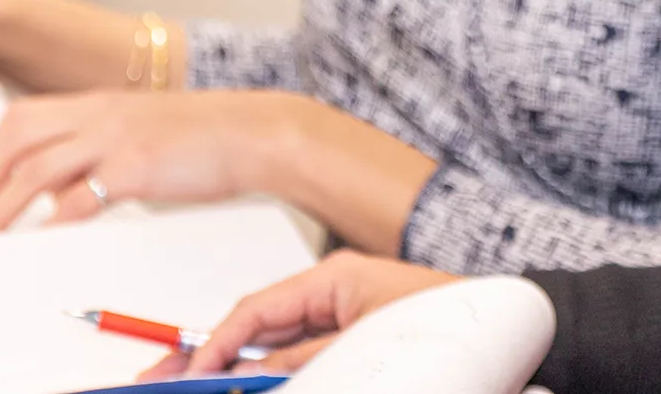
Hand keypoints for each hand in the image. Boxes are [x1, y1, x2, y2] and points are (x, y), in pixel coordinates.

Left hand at [0, 89, 299, 232]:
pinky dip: (51, 220)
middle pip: (14, 141)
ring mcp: (115, 140)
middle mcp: (99, 115)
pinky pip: (78, 198)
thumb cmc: (207, 134)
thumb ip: (98, 144)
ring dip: (0, 209)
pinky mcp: (136, 169)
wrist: (254, 131)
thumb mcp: (141, 128)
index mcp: (98, 103)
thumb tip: (61, 184)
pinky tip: (41, 236)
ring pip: (33, 171)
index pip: (21, 118)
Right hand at [139, 250, 459, 379]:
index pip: (257, 310)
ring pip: (272, 350)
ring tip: (185, 384)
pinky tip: (239, 383)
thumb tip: (254, 374)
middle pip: (254, 330)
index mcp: (333, 278)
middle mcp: (332, 295)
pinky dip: (269, 374)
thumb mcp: (363, 342)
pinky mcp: (352, 342)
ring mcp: (340, 318)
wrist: (503, 325)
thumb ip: (306, 359)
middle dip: (206, 356)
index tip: (189, 374)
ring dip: (232, 370)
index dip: (216, 344)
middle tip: (157, 382)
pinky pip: (300, 359)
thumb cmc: (446, 320)